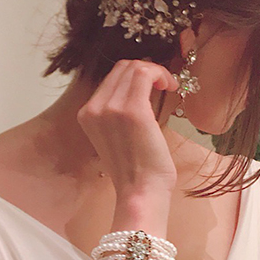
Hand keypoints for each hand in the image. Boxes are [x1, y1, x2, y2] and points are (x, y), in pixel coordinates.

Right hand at [77, 59, 179, 197]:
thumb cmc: (136, 170)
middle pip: (122, 67)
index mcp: (88, 114)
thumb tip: (141, 85)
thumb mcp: (117, 136)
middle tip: (164, 84)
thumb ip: (119, 112)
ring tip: (168, 86)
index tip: (154, 85)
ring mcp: (111, 108)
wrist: (140, 192)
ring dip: (155, 71)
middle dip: (146, 69)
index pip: (112, 77)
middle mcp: (94, 108)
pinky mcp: (133, 110)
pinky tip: (170, 86)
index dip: (136, 74)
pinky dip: (160, 74)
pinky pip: (144, 74)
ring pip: (134, 67)